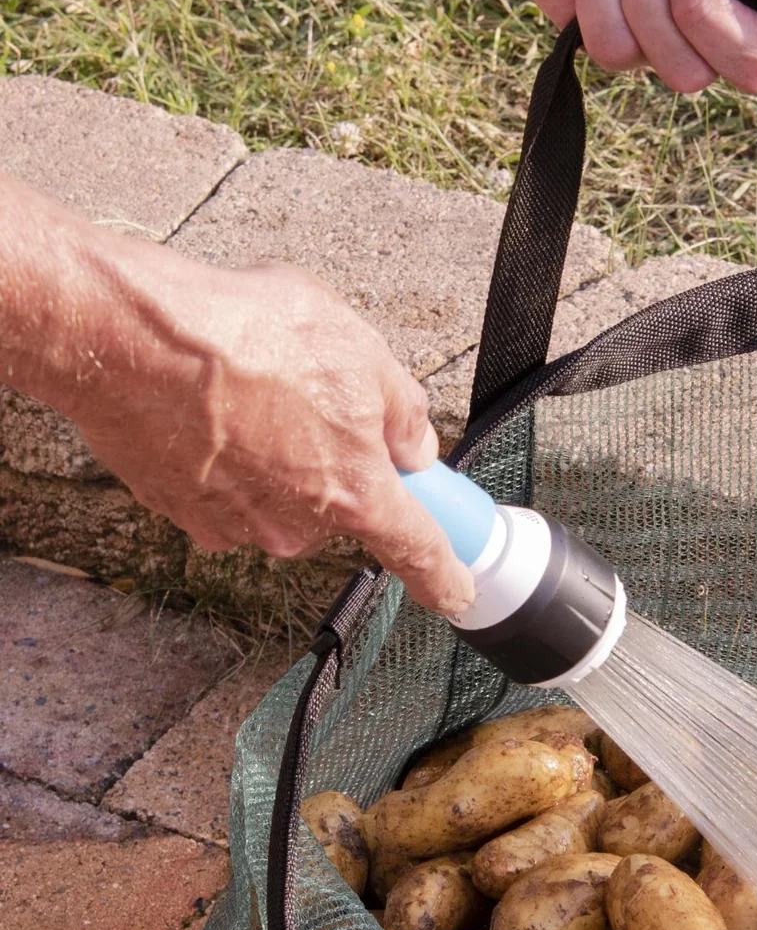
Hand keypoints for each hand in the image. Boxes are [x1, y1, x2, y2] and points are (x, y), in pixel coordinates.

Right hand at [0, 177, 474, 615]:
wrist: (127, 337)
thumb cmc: (243, 335)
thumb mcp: (359, 350)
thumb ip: (402, 409)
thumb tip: (412, 444)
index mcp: (354, 495)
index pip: (417, 552)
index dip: (443, 577)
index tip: (457, 595)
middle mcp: (295, 527)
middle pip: (336, 507)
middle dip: (334, 460)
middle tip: (309, 396)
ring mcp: (234, 525)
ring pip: (276, 494)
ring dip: (273, 451)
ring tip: (247, 387)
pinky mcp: (181, 510)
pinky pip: (222, 487)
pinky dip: (222, 453)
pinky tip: (204, 406)